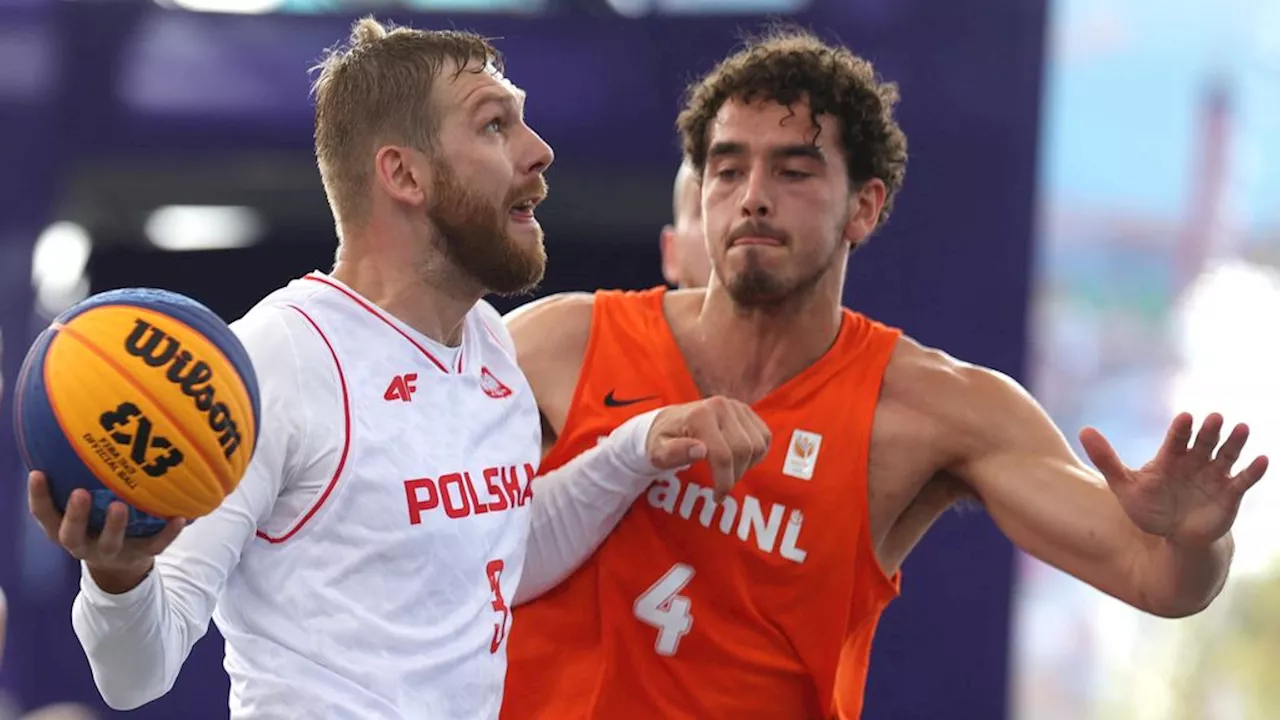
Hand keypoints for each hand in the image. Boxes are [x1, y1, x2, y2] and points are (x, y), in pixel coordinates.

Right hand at [27, 471, 184, 592]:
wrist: (120, 564)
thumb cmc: (95, 521)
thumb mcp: (82, 503)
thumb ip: (76, 476)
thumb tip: (74, 426)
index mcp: (63, 529)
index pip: (44, 514)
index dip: (38, 496)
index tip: (37, 472)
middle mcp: (82, 544)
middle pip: (71, 535)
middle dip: (75, 515)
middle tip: (80, 492)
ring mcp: (112, 552)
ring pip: (110, 542)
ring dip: (114, 525)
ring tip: (120, 504)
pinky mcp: (141, 555)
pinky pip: (156, 545)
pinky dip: (168, 532)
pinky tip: (180, 517)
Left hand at [645, 396, 771, 499]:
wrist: (669, 423)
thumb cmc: (662, 442)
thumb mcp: (658, 452)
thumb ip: (674, 453)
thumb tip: (701, 450)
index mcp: (700, 416)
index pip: (722, 455)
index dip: (724, 481)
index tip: (718, 497)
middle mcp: (721, 406)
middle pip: (743, 450)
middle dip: (735, 475)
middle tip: (722, 487)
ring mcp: (736, 406)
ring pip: (757, 445)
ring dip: (746, 465)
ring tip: (728, 473)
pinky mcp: (746, 411)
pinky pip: (764, 437)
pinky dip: (756, 454)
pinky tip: (739, 460)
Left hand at [1080, 412, 1268, 546]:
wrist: (1172, 538)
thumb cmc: (1148, 509)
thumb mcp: (1124, 486)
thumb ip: (1106, 459)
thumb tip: (1084, 430)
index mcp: (1170, 457)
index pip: (1176, 439)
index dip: (1181, 429)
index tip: (1185, 418)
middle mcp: (1195, 462)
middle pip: (1204, 442)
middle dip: (1209, 431)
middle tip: (1215, 417)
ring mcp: (1214, 477)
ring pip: (1227, 455)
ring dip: (1235, 442)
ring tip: (1242, 427)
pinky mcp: (1230, 495)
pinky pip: (1244, 480)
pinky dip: (1253, 471)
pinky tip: (1262, 459)